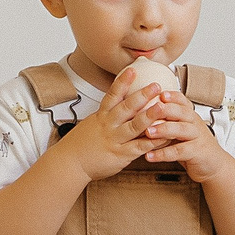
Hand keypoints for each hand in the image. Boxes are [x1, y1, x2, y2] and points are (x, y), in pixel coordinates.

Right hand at [61, 66, 170, 181]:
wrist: (70, 164)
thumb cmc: (81, 145)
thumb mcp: (92, 123)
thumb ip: (107, 115)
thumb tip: (118, 103)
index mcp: (101, 116)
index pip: (112, 95)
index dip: (123, 82)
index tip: (133, 70)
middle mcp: (109, 125)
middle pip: (126, 107)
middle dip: (142, 95)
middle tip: (156, 85)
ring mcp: (115, 140)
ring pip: (135, 126)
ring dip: (150, 116)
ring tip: (162, 107)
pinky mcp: (121, 155)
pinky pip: (140, 147)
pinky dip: (153, 142)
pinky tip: (165, 136)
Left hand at [129, 89, 234, 183]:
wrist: (213, 164)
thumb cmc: (193, 146)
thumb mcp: (182, 130)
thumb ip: (168, 121)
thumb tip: (143, 114)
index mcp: (190, 116)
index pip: (182, 101)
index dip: (172, 96)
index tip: (159, 93)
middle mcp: (195, 123)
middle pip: (182, 112)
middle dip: (166, 110)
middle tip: (150, 109)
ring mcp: (197, 137)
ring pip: (181, 130)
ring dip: (164, 130)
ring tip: (148, 132)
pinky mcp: (197, 152)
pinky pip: (179, 151)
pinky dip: (163, 154)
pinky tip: (149, 156)